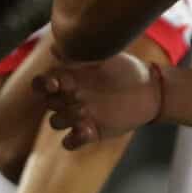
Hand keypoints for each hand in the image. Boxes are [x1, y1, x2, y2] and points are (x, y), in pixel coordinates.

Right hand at [35, 54, 161, 148]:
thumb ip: (81, 55)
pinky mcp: (90, 133)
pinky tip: (87, 130)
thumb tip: (56, 49)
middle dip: (58, 100)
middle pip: (48, 103)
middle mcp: (70, 99)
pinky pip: (70, 142)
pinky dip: (74, 139)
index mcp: (68, 79)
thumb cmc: (125, 69)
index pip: (42, 83)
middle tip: (78, 95)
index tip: (54, 84)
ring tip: (84, 112)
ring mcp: (79, 117)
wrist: (149, 90)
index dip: (42, 85)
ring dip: (65, 118)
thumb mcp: (106, 58)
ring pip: (56, 122)